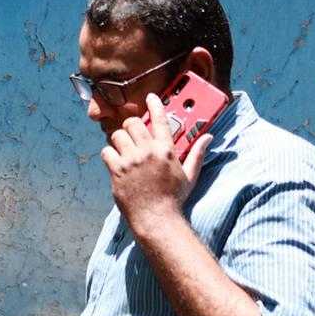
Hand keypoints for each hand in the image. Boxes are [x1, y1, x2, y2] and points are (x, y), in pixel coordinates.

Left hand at [101, 92, 212, 236]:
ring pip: (117, 135)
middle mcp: (147, 152)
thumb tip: (208, 137)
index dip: (154, 105)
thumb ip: (198, 153)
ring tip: (124, 149)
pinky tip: (115, 161)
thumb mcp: (190, 174)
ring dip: (119, 139)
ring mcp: (130, 161)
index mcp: (166, 150)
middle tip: (133, 134)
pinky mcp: (116, 171)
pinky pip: (106, 152)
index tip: (150, 97)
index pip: (160, 120)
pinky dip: (109, 154)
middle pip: (133, 124)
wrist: (156, 218)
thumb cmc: (174, 197)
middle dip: (132, 126)